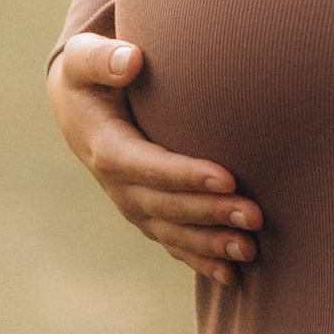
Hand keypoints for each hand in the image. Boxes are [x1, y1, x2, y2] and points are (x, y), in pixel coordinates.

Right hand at [47, 32, 263, 290]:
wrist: (78, 108)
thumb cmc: (91, 75)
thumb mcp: (85, 60)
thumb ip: (104, 58)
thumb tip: (131, 60)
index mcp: (105, 147)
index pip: (147, 166)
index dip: (185, 175)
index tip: (228, 176)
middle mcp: (117, 185)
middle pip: (166, 206)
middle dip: (211, 213)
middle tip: (255, 215)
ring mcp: (133, 205)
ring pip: (173, 232)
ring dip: (212, 244)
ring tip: (251, 248)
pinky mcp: (147, 215)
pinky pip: (174, 244)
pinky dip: (201, 261)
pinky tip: (233, 275)